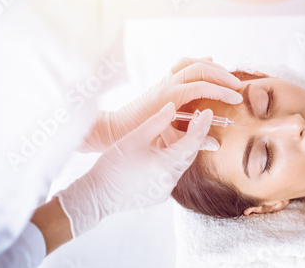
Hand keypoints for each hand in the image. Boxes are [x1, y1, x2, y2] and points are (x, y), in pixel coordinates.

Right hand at [57, 102, 215, 236]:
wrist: (96, 195)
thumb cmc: (114, 165)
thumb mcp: (136, 138)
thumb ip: (157, 121)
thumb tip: (172, 107)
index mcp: (168, 165)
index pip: (193, 142)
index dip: (202, 125)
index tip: (208, 112)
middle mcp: (171, 180)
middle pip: (187, 154)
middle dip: (189, 136)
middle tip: (189, 119)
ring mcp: (165, 191)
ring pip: (178, 165)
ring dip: (176, 149)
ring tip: (165, 134)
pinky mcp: (157, 196)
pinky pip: (169, 175)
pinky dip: (167, 161)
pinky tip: (156, 152)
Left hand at [80, 57, 241, 151]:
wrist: (114, 128)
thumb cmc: (138, 136)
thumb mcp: (167, 141)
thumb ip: (192, 140)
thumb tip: (215, 143)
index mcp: (170, 97)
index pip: (204, 87)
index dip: (223, 93)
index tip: (238, 99)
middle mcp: (167, 84)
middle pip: (201, 69)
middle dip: (222, 76)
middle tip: (238, 87)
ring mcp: (163, 80)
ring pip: (191, 62)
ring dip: (211, 66)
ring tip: (228, 75)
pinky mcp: (162, 81)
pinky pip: (181, 64)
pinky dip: (197, 61)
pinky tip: (208, 63)